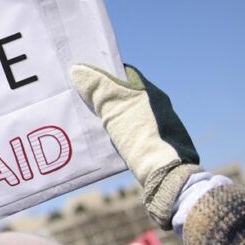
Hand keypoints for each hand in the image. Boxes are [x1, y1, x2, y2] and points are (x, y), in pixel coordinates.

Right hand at [70, 64, 201, 228]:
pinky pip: (129, 131)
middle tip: (77, 97)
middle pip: (124, 94)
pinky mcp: (153, 144)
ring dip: (107, 115)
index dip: (103, 71)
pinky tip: (101, 139)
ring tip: (84, 119)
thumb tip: (77, 69)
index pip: (124, 73)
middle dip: (102, 95)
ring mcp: (157, 126)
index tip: (82, 75)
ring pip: (126, 114)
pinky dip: (115, 132)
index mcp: (150, 92)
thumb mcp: (116, 110)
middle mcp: (156, 106)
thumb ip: (98, 89)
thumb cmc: (142, 136)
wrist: (168, 174)